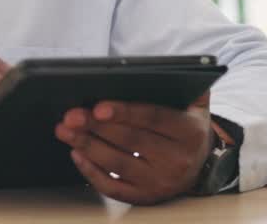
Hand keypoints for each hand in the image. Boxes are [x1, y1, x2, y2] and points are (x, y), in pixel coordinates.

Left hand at [55, 93, 211, 204]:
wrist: (200, 166)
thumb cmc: (187, 128)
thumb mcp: (195, 104)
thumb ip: (182, 84)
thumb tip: (155, 69)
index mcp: (189, 132)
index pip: (153, 119)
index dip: (124, 112)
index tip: (98, 107)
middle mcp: (176, 160)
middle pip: (130, 141)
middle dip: (96, 127)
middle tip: (71, 115)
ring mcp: (160, 182)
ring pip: (118, 163)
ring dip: (88, 146)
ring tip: (66, 131)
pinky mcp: (144, 197)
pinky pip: (113, 187)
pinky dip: (92, 172)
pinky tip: (77, 154)